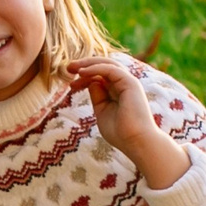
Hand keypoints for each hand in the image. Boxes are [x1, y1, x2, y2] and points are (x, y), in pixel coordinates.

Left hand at [64, 56, 189, 189]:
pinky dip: (95, 68)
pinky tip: (82, 72)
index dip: (84, 78)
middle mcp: (124, 84)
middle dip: (85, 65)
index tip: (71, 86)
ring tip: (72, 67)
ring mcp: (128, 82)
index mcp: (118, 92)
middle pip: (103, 67)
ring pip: (107, 64)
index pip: (100, 77)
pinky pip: (111, 69)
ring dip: (88, 63)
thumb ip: (97, 97)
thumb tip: (91, 82)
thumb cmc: (121, 133)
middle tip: (68, 68)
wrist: (136, 143)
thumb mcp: (102, 112)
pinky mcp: (130, 83)